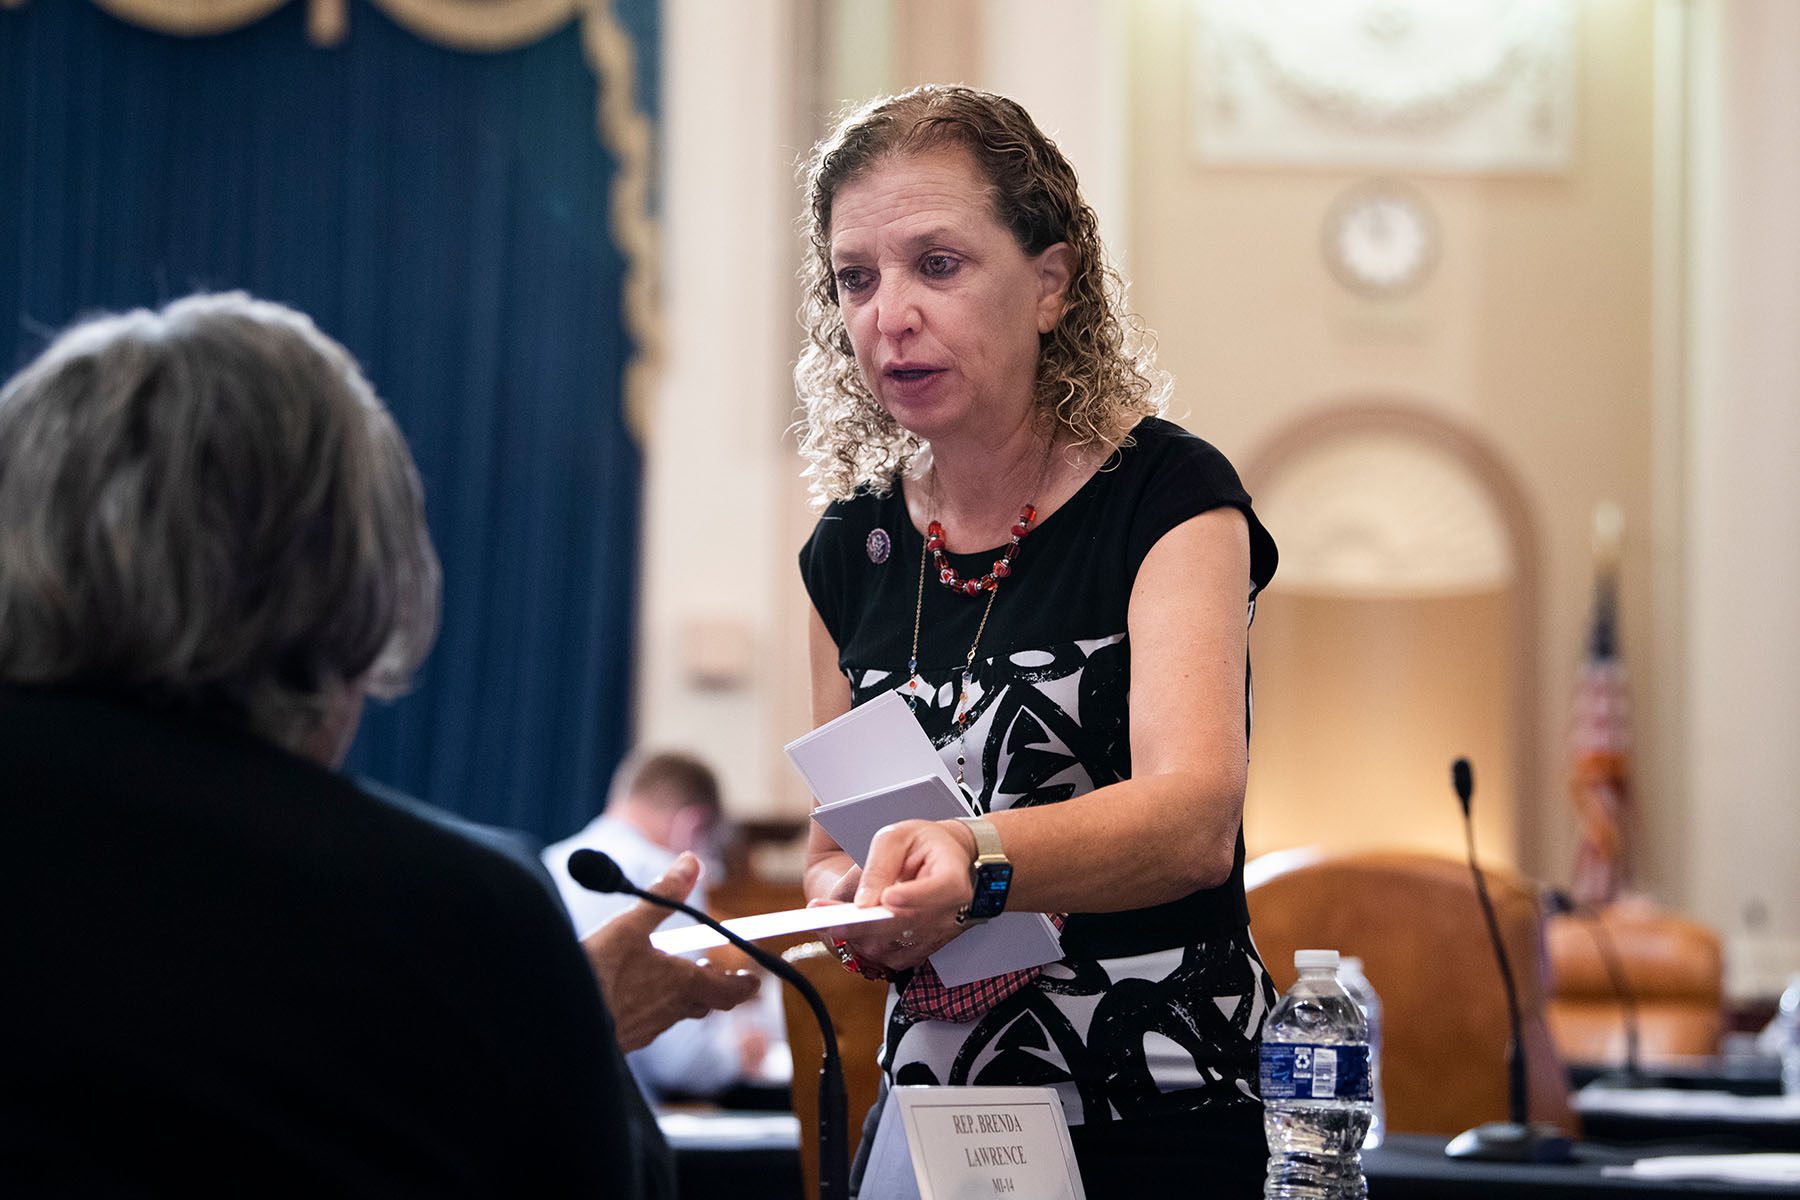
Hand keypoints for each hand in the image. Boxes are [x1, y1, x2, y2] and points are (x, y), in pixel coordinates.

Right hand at [580, 852, 759, 1051]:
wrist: (558, 1024)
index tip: (753, 980)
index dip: (743, 984)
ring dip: (681, 997)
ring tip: (671, 979)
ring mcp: (646, 1031)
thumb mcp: (630, 925)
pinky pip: (648, 1025)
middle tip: (710, 971)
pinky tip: (631, 999)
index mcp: (682, 984)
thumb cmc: (598, 972)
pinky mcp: (622, 1042)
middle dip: (712, 987)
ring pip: (675, 1015)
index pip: (728, 991)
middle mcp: (670, 1012)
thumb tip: (692, 861)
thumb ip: (663, 895)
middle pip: (704, 1003)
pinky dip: (651, 1009)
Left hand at [825, 819, 975, 976]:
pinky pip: (888, 955)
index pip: (942, 889)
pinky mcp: (920, 950)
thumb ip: (879, 866)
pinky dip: (863, 943)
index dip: (915, 896)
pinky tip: (845, 925)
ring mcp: (936, 935)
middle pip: (907, 925)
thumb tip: (864, 902)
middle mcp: (950, 913)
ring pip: (893, 945)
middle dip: (865, 923)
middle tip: (830, 918)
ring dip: (857, 934)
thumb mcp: (897, 838)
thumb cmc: (921, 843)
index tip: (889, 897)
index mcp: (952, 876)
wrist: (943, 862)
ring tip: (825, 918)